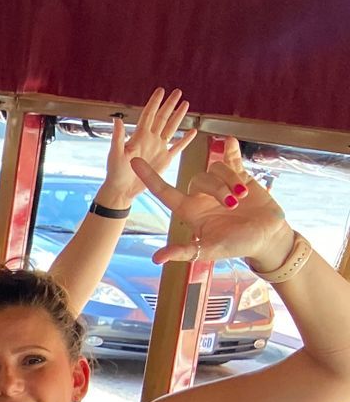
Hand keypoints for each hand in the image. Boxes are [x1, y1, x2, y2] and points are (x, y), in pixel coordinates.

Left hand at [101, 87, 192, 208]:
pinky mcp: (165, 159)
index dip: (154, 102)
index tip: (161, 90)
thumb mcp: (115, 153)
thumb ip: (118, 136)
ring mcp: (159, 148)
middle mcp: (150, 139)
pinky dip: (185, 139)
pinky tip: (192, 131)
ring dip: (178, 117)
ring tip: (185, 104)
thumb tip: (116, 119)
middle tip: (177, 92)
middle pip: (162, 117)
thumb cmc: (116, 172)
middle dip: (170, 104)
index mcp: (139, 136)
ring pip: (171, 128)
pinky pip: (178, 147)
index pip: (148, 115)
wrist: (123, 190)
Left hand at [132, 137, 290, 270]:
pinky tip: (229, 142)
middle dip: (218, 189)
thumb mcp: (210, 250)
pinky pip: (231, 158)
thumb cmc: (237, 245)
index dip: (150, 177)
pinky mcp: (240, 176)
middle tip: (234, 204)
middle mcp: (202, 196)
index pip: (165, 192)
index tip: (133, 161)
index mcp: (190, 211)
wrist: (267, 237)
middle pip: (199, 179)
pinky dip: (231, 150)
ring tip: (244, 197)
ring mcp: (221, 184)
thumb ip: (185, 251)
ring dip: (231, 180)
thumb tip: (156, 259)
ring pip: (216, 169)